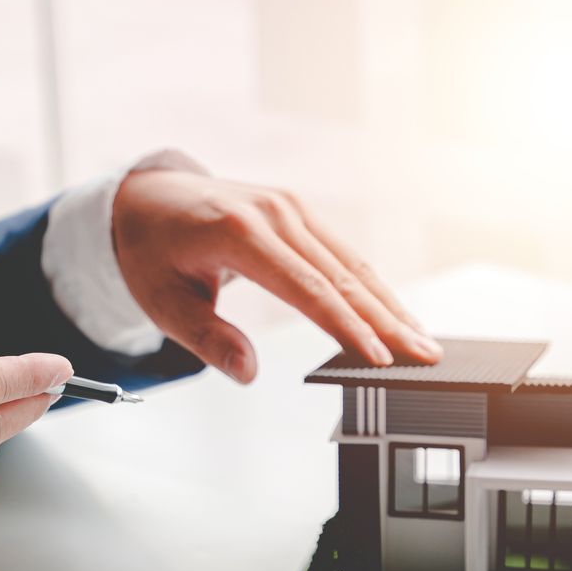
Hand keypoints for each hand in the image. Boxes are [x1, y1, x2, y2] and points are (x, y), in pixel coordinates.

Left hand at [110, 169, 442, 381]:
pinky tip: (396, 314)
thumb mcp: (163, 302)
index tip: (379, 358)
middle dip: (388, 320)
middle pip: (342, 276)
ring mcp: (291, 208)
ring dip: (391, 304)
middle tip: (425, 356)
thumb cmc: (152, 252)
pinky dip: (372, 286)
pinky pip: (343, 253)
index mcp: (239, 232)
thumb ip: (206, 338)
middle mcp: (274, 212)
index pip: (307, 288)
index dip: (347, 327)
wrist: (146, 198)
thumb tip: (247, 372)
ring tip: (424, 342)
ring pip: (352, 263)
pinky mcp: (299, 212)